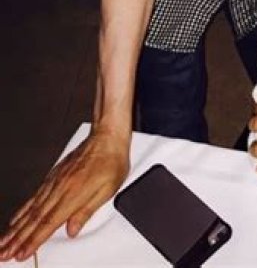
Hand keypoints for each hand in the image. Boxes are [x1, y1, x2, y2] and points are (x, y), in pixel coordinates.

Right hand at [0, 131, 129, 261]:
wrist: (107, 136)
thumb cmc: (111, 160)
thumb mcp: (108, 189)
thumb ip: (87, 211)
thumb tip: (72, 230)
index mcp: (74, 194)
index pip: (49, 223)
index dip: (33, 240)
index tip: (21, 253)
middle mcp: (60, 188)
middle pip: (34, 219)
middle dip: (17, 239)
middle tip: (4, 253)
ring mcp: (54, 181)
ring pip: (31, 209)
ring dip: (15, 227)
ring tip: (4, 241)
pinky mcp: (53, 176)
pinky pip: (34, 196)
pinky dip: (22, 210)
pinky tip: (16, 219)